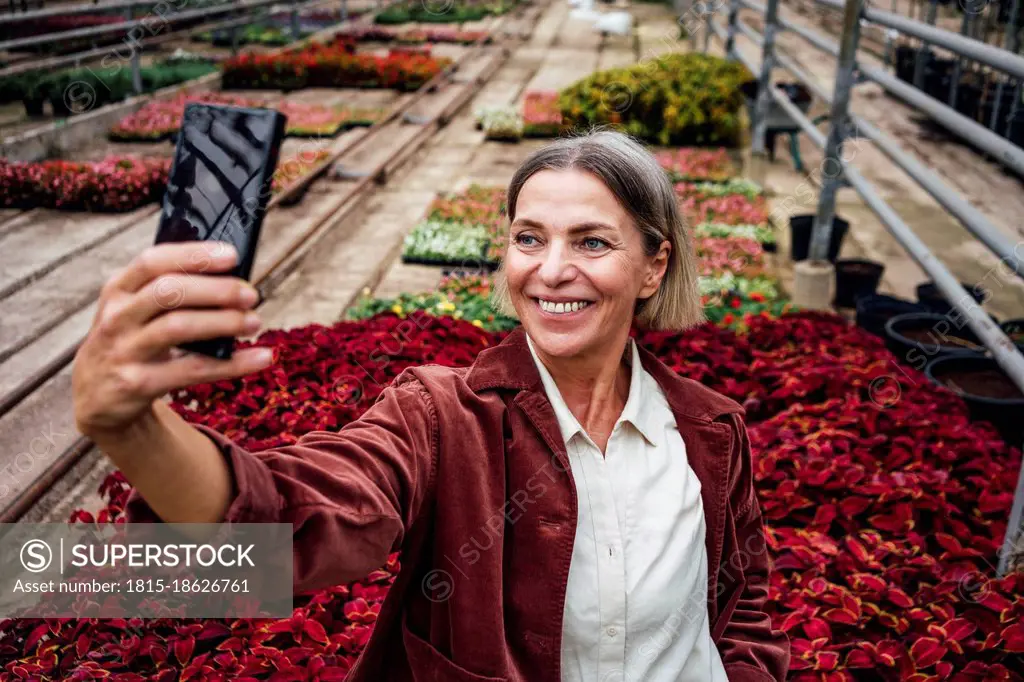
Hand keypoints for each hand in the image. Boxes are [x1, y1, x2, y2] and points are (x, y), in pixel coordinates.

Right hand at [72, 241, 273, 437]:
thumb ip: (170, 291)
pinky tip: (260, 357)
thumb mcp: (134, 310)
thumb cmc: (130, 340)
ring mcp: (125, 350)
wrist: (94, 395)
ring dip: (223, 322)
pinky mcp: (138, 383)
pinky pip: (192, 370)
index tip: (232, 255)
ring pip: (178, 327)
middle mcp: (117, 317)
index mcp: (118, 290)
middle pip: (168, 292)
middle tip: (250, 294)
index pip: (153, 261)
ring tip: (254, 322)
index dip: (194, 255)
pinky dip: (232, 364)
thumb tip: (233, 277)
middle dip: (215, 290)